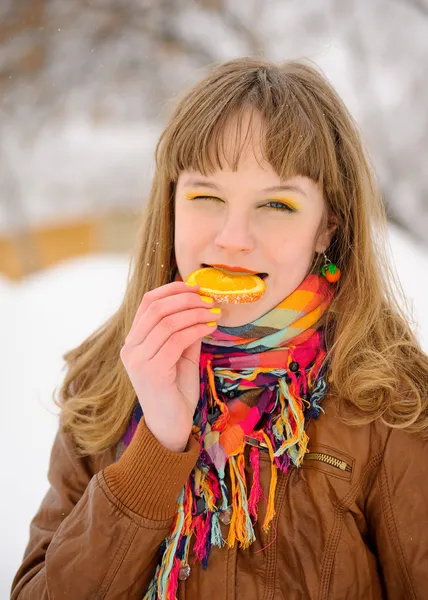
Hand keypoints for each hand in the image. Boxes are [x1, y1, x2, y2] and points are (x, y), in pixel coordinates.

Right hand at [120, 281, 220, 451]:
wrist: (170, 426)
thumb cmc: (176, 391)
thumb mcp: (182, 355)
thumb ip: (186, 331)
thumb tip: (201, 304)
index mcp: (133, 341)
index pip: (147, 302)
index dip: (172, 289)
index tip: (197, 287)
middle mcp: (130, 348)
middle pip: (156, 307)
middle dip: (186, 298)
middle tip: (210, 299)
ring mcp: (138, 360)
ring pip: (167, 322)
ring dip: (195, 312)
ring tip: (214, 313)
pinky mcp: (152, 371)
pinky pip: (177, 340)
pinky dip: (197, 329)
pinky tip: (210, 328)